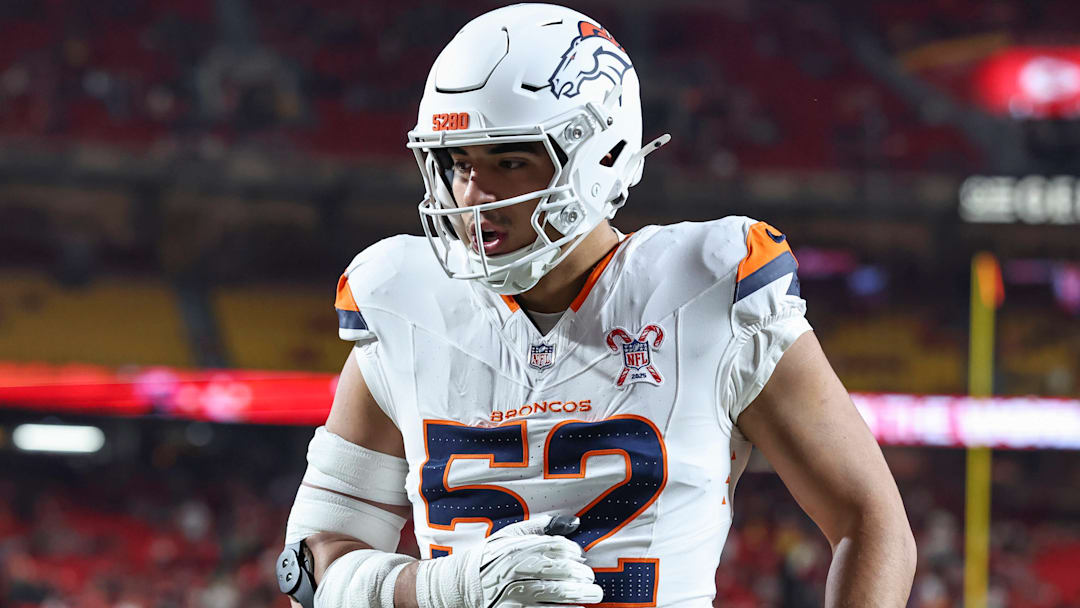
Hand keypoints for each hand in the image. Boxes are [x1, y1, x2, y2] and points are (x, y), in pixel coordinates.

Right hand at [415, 515, 603, 607]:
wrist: (459, 587)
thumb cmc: (488, 559)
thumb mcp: (509, 536)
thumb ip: (540, 528)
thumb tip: (574, 522)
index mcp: (516, 549)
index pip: (552, 547)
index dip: (572, 551)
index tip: (581, 556)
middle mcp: (515, 571)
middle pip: (557, 571)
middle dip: (580, 576)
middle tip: (592, 580)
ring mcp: (513, 595)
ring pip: (554, 595)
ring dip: (578, 596)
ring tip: (593, 595)